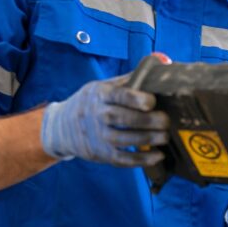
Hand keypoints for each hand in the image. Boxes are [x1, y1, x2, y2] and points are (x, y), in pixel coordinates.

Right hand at [40, 75, 169, 165]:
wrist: (61, 127)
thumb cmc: (90, 102)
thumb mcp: (102, 87)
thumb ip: (128, 81)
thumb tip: (158, 67)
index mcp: (100, 94)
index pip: (118, 95)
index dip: (135, 98)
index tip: (152, 102)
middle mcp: (96, 114)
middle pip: (122, 118)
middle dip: (147, 120)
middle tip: (166, 121)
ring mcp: (97, 136)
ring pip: (123, 139)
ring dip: (147, 139)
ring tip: (165, 136)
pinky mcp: (99, 153)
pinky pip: (121, 158)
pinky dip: (140, 159)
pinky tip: (157, 156)